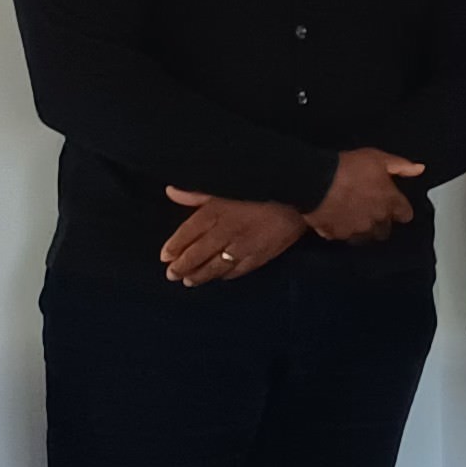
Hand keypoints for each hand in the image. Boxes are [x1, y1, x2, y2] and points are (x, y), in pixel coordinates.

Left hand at [160, 190, 306, 285]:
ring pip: (216, 266)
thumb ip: (197, 193)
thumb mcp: (226, 185)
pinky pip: (239, 270)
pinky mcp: (261, 256)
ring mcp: (243, 247)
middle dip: (183, 266)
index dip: (174, 246)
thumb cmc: (260, 186)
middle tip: (172, 275)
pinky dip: (226, 275)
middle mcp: (225, 233)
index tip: (164, 257)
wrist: (301, 197)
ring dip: (201, 275)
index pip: (188, 233)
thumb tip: (170, 191)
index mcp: (215, 213)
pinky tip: (220, 278)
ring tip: (189, 281)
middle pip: (198, 253)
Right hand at [306, 146, 425, 242]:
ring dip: (361, 228)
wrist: (316, 180)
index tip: (394, 206)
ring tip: (351, 216)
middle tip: (369, 211)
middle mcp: (377, 219)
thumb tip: (419, 169)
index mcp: (390, 202)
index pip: (405, 214)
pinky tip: (334, 219)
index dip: (400, 210)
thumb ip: (401, 166)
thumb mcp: (378, 158)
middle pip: (385, 230)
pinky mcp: (337, 234)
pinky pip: (342, 236)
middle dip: (380, 223)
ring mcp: (357, 229)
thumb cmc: (347, 168)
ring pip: (365, 236)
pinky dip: (340, 230)